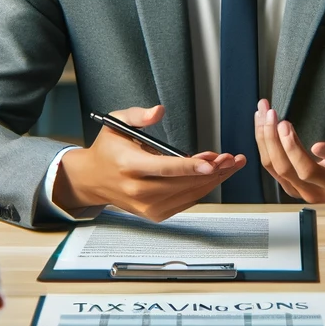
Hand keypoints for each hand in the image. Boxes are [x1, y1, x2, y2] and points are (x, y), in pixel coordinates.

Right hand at [53, 104, 246, 221]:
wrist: (94, 179)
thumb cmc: (108, 150)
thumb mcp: (117, 123)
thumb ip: (138, 115)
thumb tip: (158, 111)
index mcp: (128, 165)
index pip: (164, 168)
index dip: (191, 166)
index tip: (212, 162)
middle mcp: (138, 190)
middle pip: (182, 183)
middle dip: (212, 171)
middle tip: (231, 158)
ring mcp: (147, 206)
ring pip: (188, 194)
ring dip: (212, 179)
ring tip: (229, 164)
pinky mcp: (155, 214)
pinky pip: (185, 201)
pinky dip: (202, 188)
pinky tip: (213, 174)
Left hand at [254, 93, 324, 217]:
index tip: (317, 143)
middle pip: (305, 172)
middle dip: (289, 146)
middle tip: (280, 120)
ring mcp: (308, 191)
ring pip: (282, 170)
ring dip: (269, 140)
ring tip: (264, 112)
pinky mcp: (291, 187)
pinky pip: (272, 167)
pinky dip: (263, 143)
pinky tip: (261, 121)